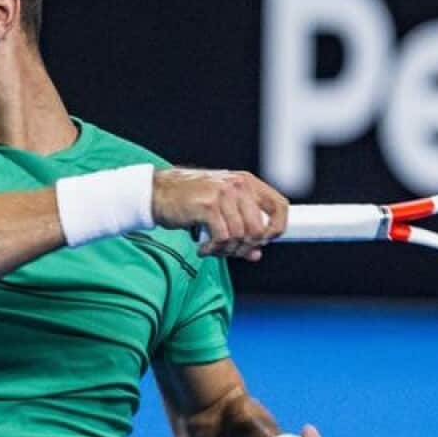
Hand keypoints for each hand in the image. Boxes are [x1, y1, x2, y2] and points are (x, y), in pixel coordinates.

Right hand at [152, 168, 288, 259]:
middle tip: (229, 251)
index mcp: (247, 182)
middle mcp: (238, 185)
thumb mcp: (221, 210)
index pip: (280, 206)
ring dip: (226, 250)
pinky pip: (222, 238)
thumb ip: (241, 229)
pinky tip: (202, 248)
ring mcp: (223, 194)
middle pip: (259, 229)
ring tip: (212, 249)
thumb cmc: (189, 201)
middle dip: (245, 247)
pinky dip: (213, 249)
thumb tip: (256, 254)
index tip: (263, 243)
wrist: (157, 192)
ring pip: (240, 236)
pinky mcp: (208, 205)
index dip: (277, 229)